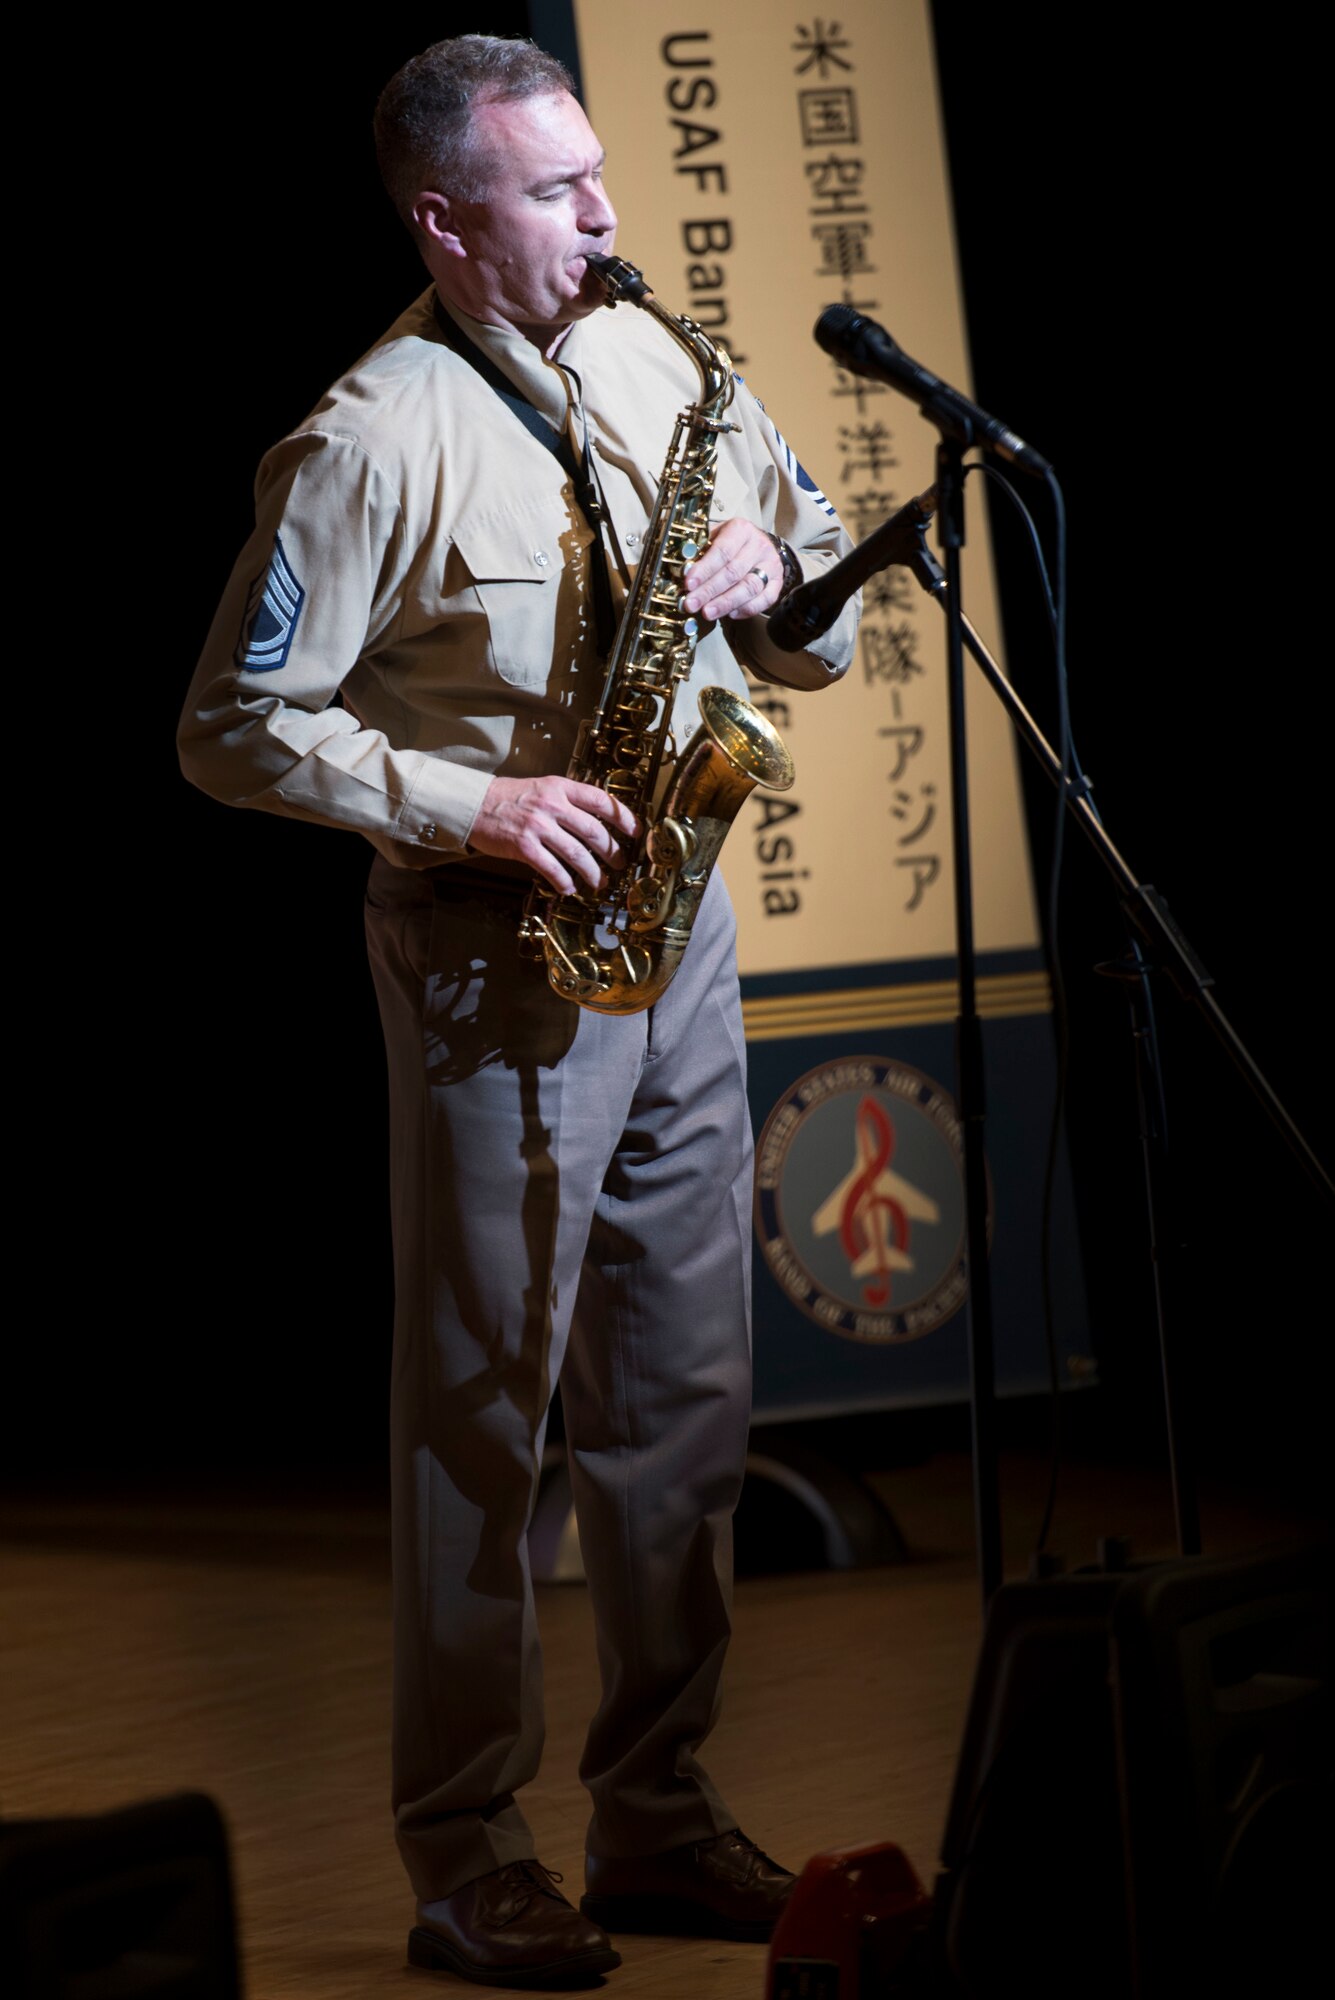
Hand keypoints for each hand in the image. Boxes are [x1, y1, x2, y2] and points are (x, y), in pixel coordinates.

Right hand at [468, 774, 637, 894]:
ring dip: (593, 872)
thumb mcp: (542, 787)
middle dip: (613, 852)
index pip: (601, 801)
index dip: (624, 817)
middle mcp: (552, 805)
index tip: (635, 831)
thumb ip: (567, 799)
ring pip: (577, 853)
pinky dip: (564, 881)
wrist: (474, 804)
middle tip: (620, 863)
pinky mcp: (524, 846)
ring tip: (600, 882)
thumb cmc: (509, 798)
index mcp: (560, 787)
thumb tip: (595, 820)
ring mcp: (538, 826)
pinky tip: (569, 888)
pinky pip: (552, 869)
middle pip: (594, 832)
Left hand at [681, 520, 783, 621]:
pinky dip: (746, 609)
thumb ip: (702, 551)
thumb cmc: (731, 542)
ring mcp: (771, 564)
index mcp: (741, 529)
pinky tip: (730, 614)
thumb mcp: (715, 537)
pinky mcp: (778, 582)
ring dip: (726, 603)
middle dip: (709, 591)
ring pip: (749, 587)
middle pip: (733, 572)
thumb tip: (683, 571)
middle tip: (692, 604)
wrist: (758, 544)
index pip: (722, 552)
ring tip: (707, 612)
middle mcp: (759, 545)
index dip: (704, 570)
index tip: (689, 584)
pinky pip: (764, 600)